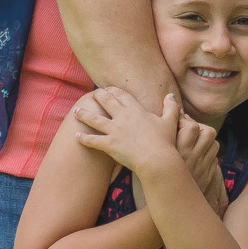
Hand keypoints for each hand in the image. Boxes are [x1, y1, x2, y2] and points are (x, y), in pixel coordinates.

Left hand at [71, 86, 222, 205]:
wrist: (157, 159)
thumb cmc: (165, 142)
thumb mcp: (170, 121)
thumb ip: (171, 107)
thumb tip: (171, 95)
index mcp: (136, 109)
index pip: (121, 94)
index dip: (113, 90)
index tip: (108, 89)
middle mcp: (122, 117)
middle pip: (105, 101)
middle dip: (97, 96)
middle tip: (92, 95)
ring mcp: (114, 130)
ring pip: (94, 119)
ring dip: (84, 115)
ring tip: (75, 111)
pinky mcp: (109, 144)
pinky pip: (93, 140)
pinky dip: (84, 139)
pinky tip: (76, 137)